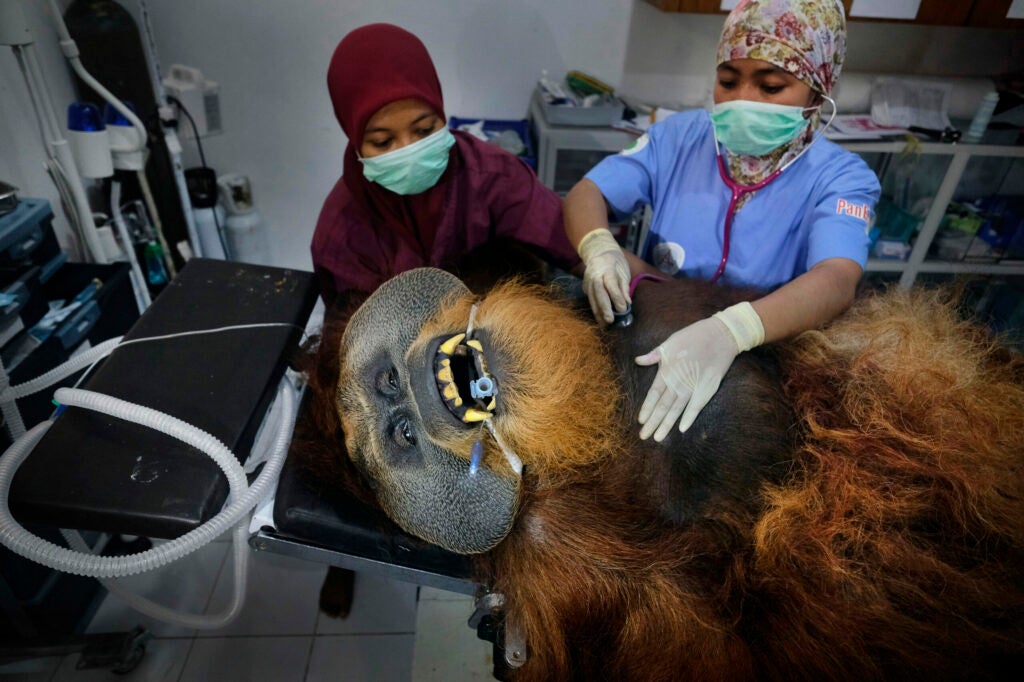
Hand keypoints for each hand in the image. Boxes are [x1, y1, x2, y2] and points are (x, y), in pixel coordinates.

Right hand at [577, 228, 629, 323]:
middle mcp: (595, 276)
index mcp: (607, 269)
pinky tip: (600, 320)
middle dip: (604, 308)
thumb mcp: (623, 271)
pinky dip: (595, 310)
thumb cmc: (615, 262)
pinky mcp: (585, 287)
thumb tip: (627, 303)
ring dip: (598, 313)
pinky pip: (590, 300)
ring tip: (604, 326)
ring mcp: (588, 281)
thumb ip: (624, 287)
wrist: (598, 251)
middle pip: (599, 293)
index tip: (623, 310)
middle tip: (610, 321)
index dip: (616, 298)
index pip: (611, 285)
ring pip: (592, 299)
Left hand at [635, 302, 763, 440]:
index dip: (647, 408)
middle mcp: (678, 381)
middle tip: (644, 436)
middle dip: (653, 422)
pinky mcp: (707, 388)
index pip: (654, 394)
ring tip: (658, 437)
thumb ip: (655, 355)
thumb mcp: (670, 342)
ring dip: (667, 424)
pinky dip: (689, 417)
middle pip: (663, 406)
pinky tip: (682, 429)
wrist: (721, 335)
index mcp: (667, 370)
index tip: (640, 421)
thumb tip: (638, 360)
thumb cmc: (693, 336)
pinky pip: (696, 406)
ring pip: (677, 409)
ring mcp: (693, 386)